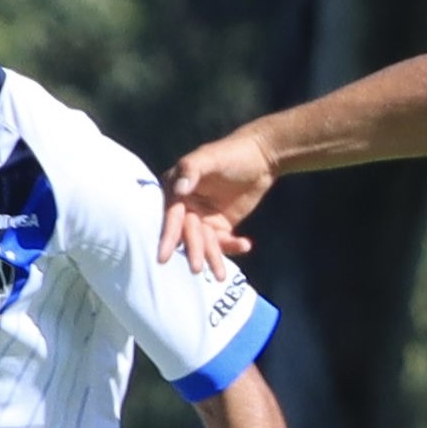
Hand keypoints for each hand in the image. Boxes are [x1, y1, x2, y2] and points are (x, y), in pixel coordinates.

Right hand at [159, 127, 276, 274]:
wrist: (262, 156)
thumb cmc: (231, 153)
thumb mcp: (210, 157)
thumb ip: (192, 170)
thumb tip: (179, 188)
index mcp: (176, 189)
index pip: (172, 216)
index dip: (168, 235)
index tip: (164, 256)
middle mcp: (186, 206)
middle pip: (189, 233)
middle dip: (194, 250)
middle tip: (198, 269)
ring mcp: (204, 217)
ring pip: (206, 242)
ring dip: (213, 257)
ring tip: (221, 274)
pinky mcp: (221, 225)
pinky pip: (224, 241)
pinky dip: (233, 246)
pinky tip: (246, 245)